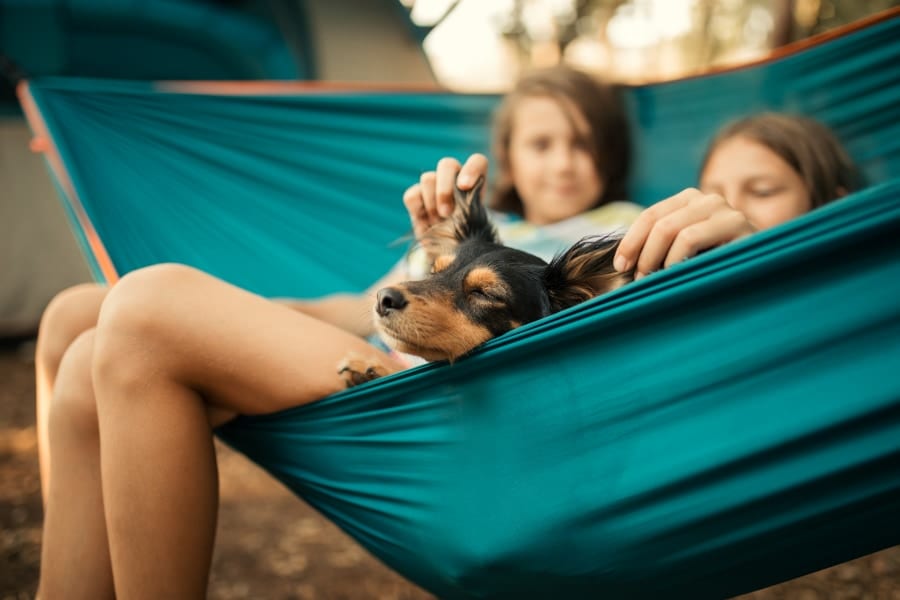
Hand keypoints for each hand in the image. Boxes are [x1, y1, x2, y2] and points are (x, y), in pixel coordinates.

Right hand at [402, 153, 488, 238]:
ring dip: (432, 204)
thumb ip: (475, 216)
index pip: (477, 162)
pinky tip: (426, 222)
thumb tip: (461, 215)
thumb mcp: (477, 229)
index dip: (471, 169)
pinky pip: (411, 195)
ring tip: (438, 222)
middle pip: (447, 164)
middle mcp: (453, 179)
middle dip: (444, 189)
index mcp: (475, 183)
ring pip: (428, 178)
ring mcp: (433, 187)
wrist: (448, 255)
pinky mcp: (415, 198)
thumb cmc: (468, 239)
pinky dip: (418, 209)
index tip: (465, 186)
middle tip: (446, 214)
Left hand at [613, 188, 756, 278]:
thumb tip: (622, 260)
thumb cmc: (718, 265)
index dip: (630, 241)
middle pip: (658, 222)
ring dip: (656, 259)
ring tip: (655, 280)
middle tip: (638, 279)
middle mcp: (707, 199)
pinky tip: (676, 274)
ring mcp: (724, 209)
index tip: (620, 265)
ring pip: (672, 229)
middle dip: (642, 253)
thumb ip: (661, 246)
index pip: (650, 216)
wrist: (764, 270)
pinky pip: (691, 238)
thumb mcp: (685, 252)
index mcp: (689, 200)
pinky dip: (676, 259)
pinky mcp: (738, 224)